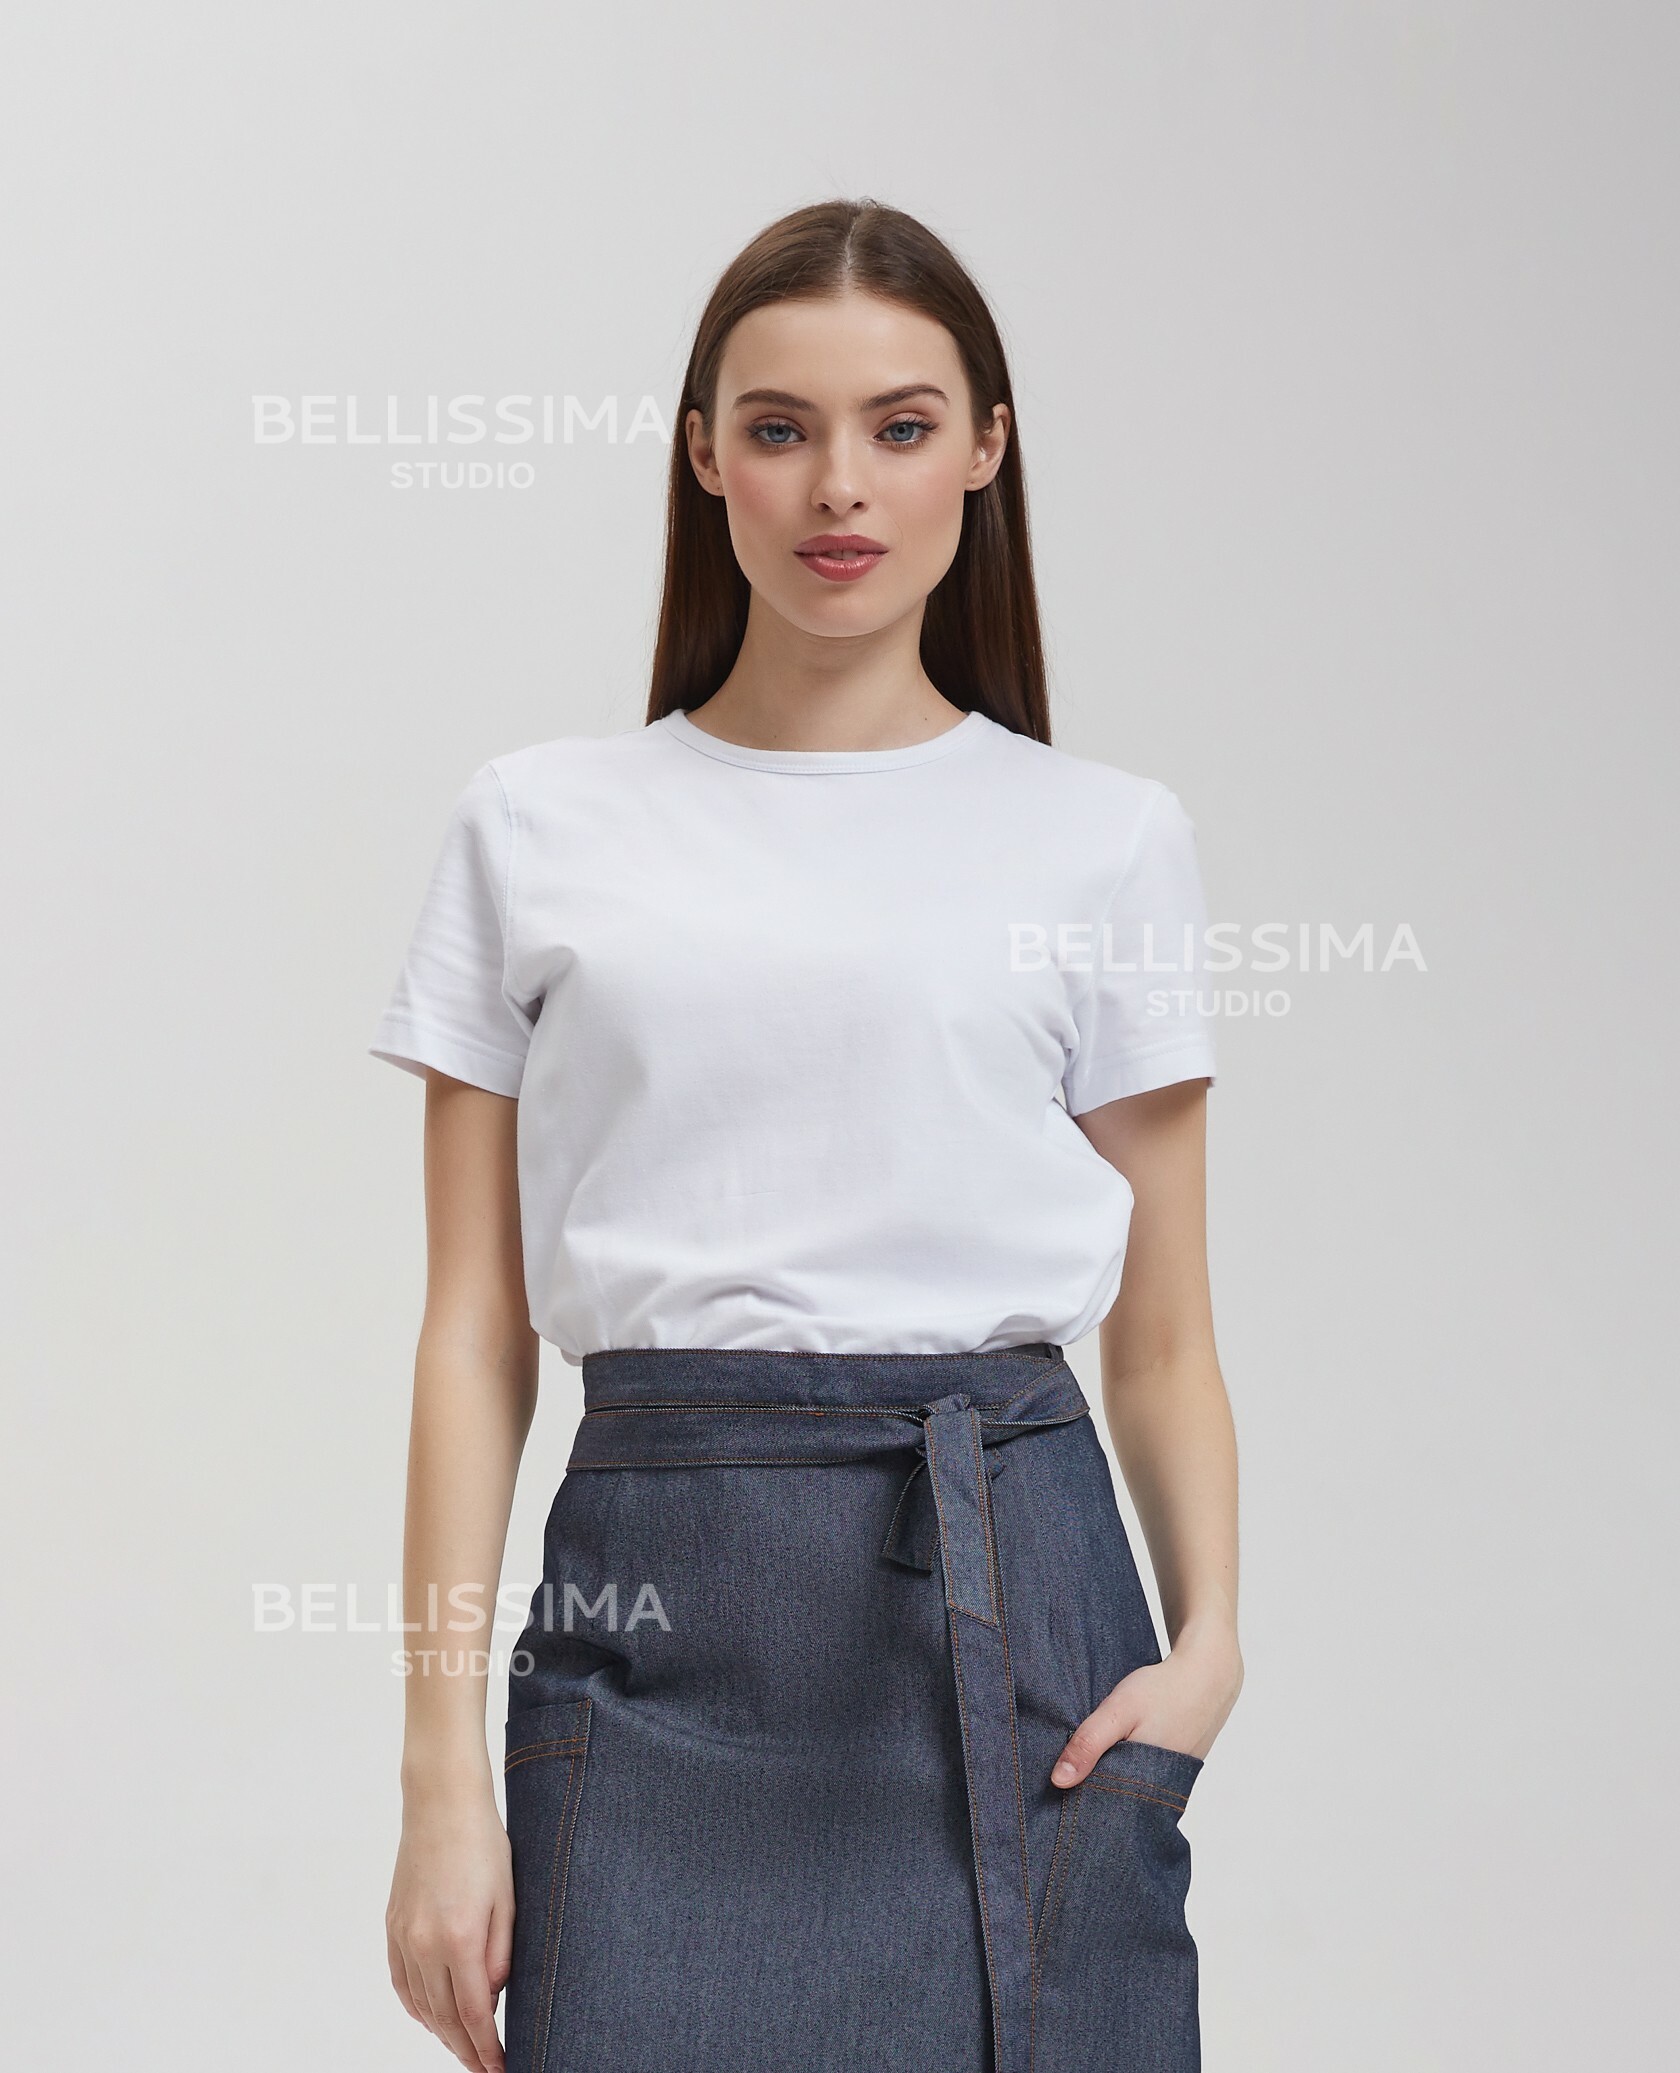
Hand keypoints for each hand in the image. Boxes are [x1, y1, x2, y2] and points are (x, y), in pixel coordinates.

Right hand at [386, 1783, 515, 2069]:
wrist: (441, 1803)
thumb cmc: (483, 1843)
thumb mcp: (507, 1898)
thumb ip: (501, 1954)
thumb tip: (491, 1998)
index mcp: (459, 1937)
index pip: (473, 2014)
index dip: (487, 2048)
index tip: (500, 2067)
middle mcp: (424, 1944)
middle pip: (444, 2019)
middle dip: (466, 2049)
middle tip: (486, 2066)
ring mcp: (403, 1937)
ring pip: (421, 2006)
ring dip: (442, 2034)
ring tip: (465, 2048)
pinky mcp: (392, 1927)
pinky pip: (402, 1984)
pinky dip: (418, 2008)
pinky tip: (433, 2017)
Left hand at [1050, 1621, 1242, 1786]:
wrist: (1209, 1673)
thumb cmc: (1163, 1690)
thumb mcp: (1119, 1710)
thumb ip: (1089, 1743)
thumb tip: (1058, 1782)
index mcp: (1146, 1784)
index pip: (1104, 1808)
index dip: (1081, 1799)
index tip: (1059, 1790)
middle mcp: (1162, 1790)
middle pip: (1118, 1801)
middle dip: (1096, 1788)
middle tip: (1073, 1772)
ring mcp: (1174, 1781)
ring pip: (1133, 1787)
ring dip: (1113, 1776)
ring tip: (1097, 1757)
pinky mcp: (1178, 1768)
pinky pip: (1147, 1775)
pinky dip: (1131, 1766)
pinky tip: (1121, 1748)